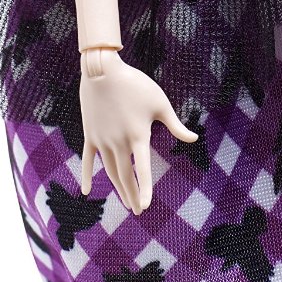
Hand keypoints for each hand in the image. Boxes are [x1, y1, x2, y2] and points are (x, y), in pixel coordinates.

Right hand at [77, 48, 198, 213]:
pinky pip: (88, 160)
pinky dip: (87, 175)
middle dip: (132, 194)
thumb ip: (175, 125)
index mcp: (138, 135)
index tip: (145, 206)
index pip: (143, 168)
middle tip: (137, 211)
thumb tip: (194, 139)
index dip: (145, 188)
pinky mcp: (90, 135)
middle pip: (125, 175)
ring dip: (117, 188)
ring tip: (125, 201)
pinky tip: (86, 191)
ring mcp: (102, 139)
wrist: (103, 70)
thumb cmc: (135, 84)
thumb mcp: (160, 103)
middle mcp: (119, 142)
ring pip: (110, 170)